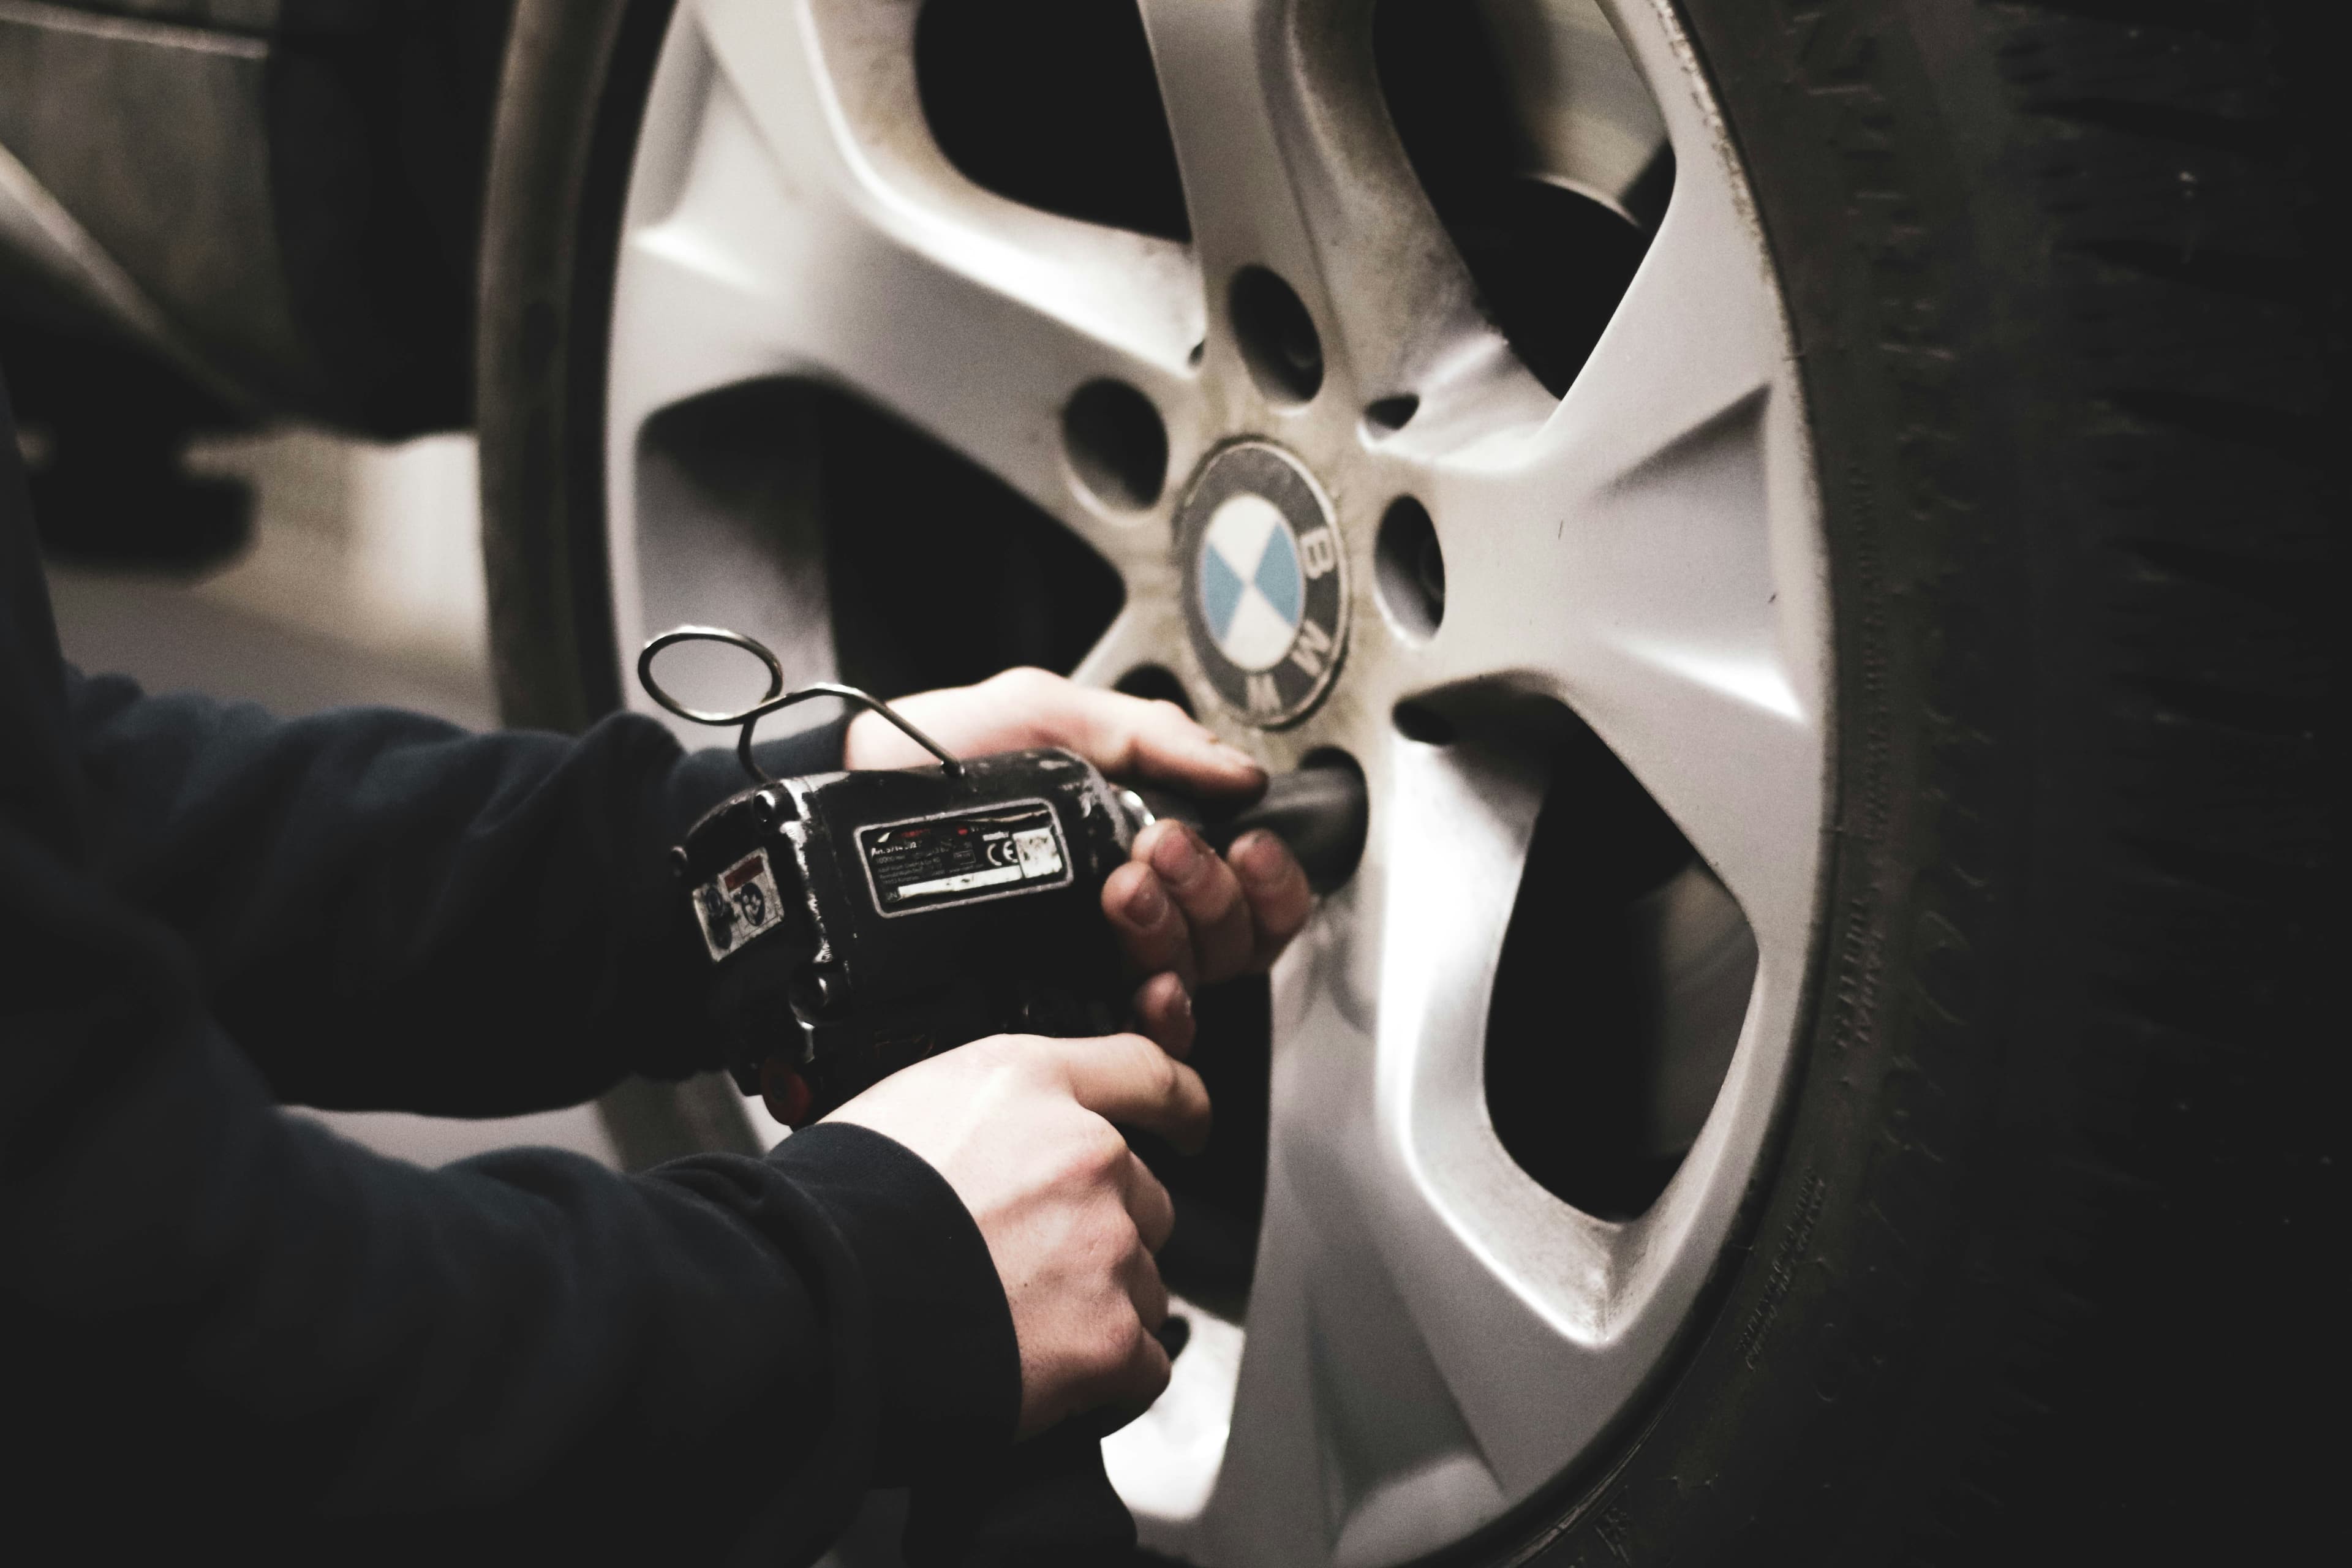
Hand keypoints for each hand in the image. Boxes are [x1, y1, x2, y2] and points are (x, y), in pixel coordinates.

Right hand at [824, 1031, 1208, 1435]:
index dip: (1178, 1103)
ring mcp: (1104, 1245)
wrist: (809, 1307)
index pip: (1145, 1071)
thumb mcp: (901, 1108)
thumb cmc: (829, 1213)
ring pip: (1146, 1281)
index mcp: (1028, 1083)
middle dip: (1102, 1233)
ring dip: (1102, 1307)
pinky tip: (1049, 1381)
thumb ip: (981, 1116)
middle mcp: (1084, 1152)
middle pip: (1143, 1196)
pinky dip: (1108, 1380)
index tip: (1190, 1122)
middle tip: (1028, 1270)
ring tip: (1017, 1327)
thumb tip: (995, 1148)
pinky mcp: (1109, 1336)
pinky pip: (1144, 1363)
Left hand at [845, 668, 1315, 1053]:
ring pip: (1194, 981)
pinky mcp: (1053, 1003)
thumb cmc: (940, 751)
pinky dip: (1162, 1010)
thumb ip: (1151, 736)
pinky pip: (1140, 1035)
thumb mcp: (1050, 714)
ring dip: (1178, 932)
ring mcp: (1095, 963)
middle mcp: (1130, 914)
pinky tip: (1147, 983)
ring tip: (1126, 886)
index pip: (1246, 888)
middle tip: (1158, 845)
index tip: (1245, 843)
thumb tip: (1243, 773)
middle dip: (1211, 890)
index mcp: (1142, 845)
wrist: (853, 792)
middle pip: (1232, 939)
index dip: (1268, 876)